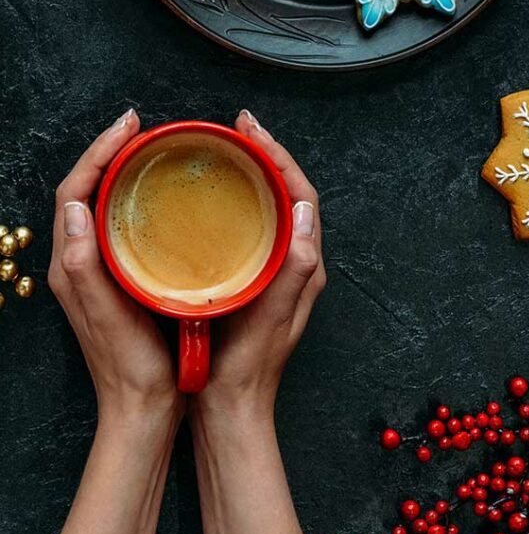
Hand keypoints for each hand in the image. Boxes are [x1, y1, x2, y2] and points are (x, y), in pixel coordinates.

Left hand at [47, 109, 183, 423]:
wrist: (142, 405)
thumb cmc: (130, 365)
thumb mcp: (107, 313)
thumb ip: (86, 263)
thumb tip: (75, 207)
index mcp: (71, 265)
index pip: (75, 191)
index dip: (98, 153)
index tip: (128, 128)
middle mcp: (77, 262)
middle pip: (83, 190)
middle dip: (106, 152)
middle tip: (138, 128)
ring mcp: (95, 270)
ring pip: (99, 204)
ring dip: (116, 171)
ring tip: (146, 149)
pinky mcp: (116, 278)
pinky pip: (116, 224)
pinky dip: (130, 198)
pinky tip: (156, 195)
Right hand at [190, 109, 325, 423]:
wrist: (231, 406)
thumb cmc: (247, 367)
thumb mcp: (271, 318)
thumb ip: (294, 269)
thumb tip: (305, 210)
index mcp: (304, 266)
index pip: (301, 195)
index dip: (280, 157)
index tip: (253, 129)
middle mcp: (295, 262)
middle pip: (288, 194)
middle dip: (269, 155)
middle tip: (240, 127)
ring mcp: (276, 269)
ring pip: (272, 207)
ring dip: (256, 173)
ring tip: (231, 148)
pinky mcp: (255, 277)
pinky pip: (254, 225)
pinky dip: (242, 200)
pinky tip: (218, 195)